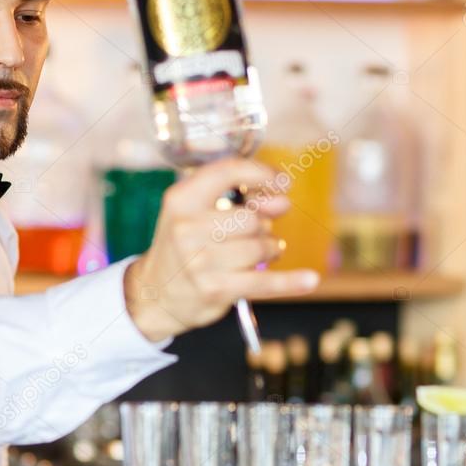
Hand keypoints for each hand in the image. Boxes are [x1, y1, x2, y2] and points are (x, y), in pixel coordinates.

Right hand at [123, 158, 319, 341]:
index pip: (228, 172)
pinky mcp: (216, 289)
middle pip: (252, 218)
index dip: (262, 174)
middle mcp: (187, 228)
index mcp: (181, 199)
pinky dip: (291, 282)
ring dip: (268, 250)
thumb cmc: (184, 246)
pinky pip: (264, 282)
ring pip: (261, 247)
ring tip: (257, 255)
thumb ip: (239, 201)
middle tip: (254, 235)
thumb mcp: (196, 214)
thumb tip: (282, 200)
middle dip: (263, 226)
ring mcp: (201, 261)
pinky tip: (310, 280)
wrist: (156, 293)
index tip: (282, 182)